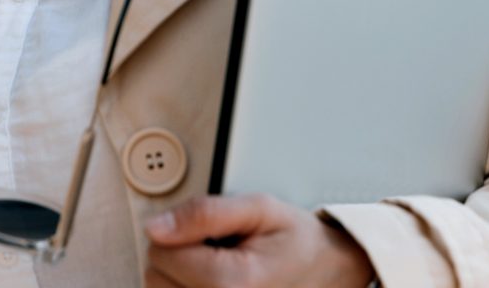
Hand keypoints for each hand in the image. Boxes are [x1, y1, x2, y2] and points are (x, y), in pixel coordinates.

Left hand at [145, 194, 375, 287]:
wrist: (332, 273)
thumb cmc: (298, 241)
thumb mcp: (257, 208)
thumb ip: (204, 213)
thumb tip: (156, 227)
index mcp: (233, 283)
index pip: (162, 254)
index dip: (177, 231)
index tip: (207, 231)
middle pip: (155, 280)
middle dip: (175, 256)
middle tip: (213, 249)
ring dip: (178, 279)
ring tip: (214, 268)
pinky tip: (206, 283)